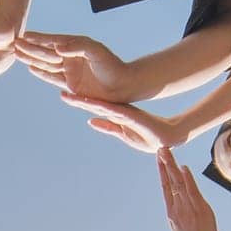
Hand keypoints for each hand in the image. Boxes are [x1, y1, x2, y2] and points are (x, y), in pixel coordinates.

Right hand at [14, 32, 133, 100]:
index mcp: (75, 45)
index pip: (52, 41)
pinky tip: (31, 68)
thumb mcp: (95, 51)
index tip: (23, 34)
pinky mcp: (71, 84)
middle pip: (45, 52)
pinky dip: (41, 72)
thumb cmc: (112, 65)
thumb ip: (77, 47)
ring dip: (32, 59)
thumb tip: (57, 48)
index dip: (37, 38)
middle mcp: (70, 56)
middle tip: (14, 43)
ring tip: (17, 53)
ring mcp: (69, 70)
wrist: (122, 85)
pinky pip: (52, 77)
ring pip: (46, 63)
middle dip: (30, 48)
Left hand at [60, 92, 186, 152]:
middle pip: (94, 104)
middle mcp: (118, 111)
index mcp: (115, 115)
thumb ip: (108, 126)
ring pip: (102, 106)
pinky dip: (105, 108)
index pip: (94, 107)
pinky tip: (94, 105)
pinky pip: (116, 112)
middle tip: (62, 93)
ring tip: (72, 97)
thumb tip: (91, 121)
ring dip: (87, 103)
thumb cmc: (147, 136)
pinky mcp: (132, 117)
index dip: (79, 102)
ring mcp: (125, 113)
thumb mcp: (123, 133)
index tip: (65, 96)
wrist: (168, 137)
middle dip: (78, 100)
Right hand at [158, 148, 220, 230]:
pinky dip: (187, 181)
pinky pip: (192, 193)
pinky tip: (183, 169)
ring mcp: (187, 210)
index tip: (159, 157)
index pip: (165, 187)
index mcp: (172, 213)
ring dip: (172, 167)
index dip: (162, 171)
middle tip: (160, 148)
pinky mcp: (199, 211)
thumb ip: (185, 209)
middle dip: (164, 164)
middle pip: (169, 182)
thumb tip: (183, 197)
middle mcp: (177, 210)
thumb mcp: (189, 224)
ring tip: (167, 153)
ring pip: (178, 185)